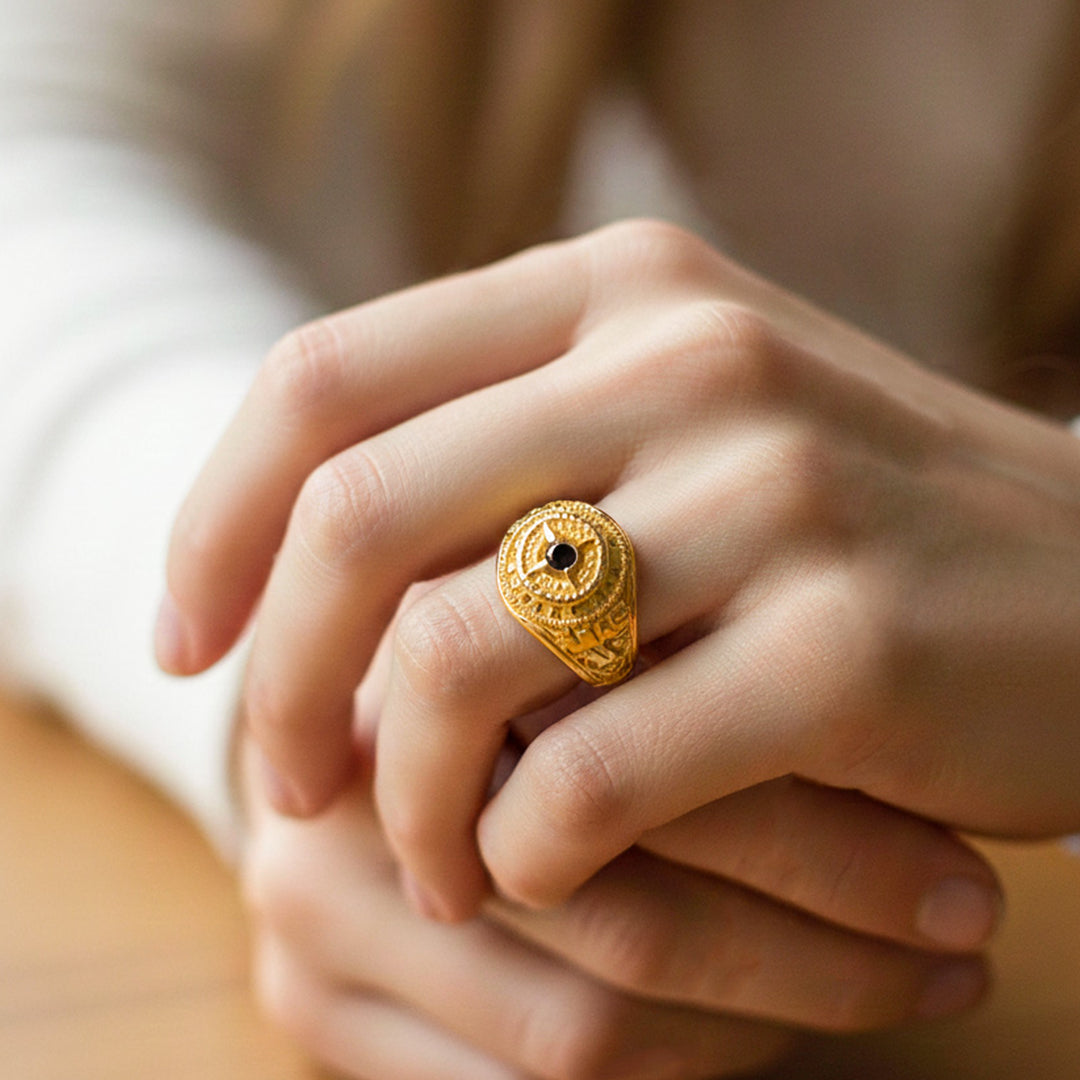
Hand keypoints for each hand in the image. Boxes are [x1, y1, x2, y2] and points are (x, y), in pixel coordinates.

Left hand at [158, 219, 1079, 919]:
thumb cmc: (853, 522)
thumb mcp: (676, 428)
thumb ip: (510, 452)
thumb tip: (304, 563)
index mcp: (619, 289)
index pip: (325, 382)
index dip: (217, 522)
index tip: (191, 641)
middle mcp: (684, 359)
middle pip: (359, 520)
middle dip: (281, 681)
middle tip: (282, 786)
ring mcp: (772, 493)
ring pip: (456, 661)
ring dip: (400, 793)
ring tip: (422, 856)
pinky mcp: (846, 646)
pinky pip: (589, 778)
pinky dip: (526, 853)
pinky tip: (537, 878)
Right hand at [239, 737, 993, 1079]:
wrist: (352, 739)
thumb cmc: (506, 676)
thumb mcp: (575, 638)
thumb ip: (662, 666)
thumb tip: (858, 721)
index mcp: (410, 669)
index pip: (631, 775)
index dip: (813, 835)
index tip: (964, 862)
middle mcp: (342, 799)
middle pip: (615, 911)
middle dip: (818, 941)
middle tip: (965, 931)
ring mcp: (311, 920)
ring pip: (586, 1024)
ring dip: (772, 1015)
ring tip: (908, 980)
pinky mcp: (311, 1011)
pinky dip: (683, 1064)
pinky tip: (782, 1022)